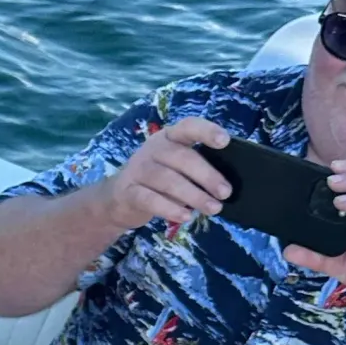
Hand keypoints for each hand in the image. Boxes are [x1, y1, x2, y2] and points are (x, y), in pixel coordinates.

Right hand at [103, 116, 233, 232]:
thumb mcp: (176, 168)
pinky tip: (185, 217)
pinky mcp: (128, 192)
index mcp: (169, 137)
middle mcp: (153, 149)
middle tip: (225, 193)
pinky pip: (150, 199)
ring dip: (194, 196)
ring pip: (168, 180)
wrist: (119, 199)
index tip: (224, 141)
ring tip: (213, 209)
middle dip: (207, 175)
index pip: (188, 127)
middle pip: (182, 158)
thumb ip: (197, 168)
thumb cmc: (159, 181)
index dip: (206, 131)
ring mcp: (138, 170)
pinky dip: (170, 209)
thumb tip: (226, 185)